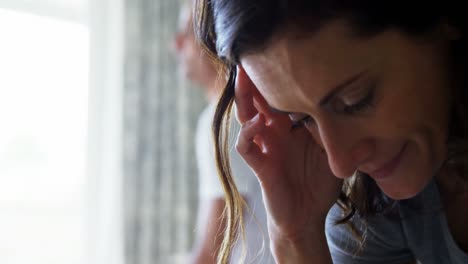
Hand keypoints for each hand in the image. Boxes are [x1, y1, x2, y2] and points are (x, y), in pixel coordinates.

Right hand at [234, 66, 341, 240]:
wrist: (307, 215)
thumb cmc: (320, 183)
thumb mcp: (334, 151)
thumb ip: (339, 131)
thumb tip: (357, 107)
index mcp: (291, 126)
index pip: (281, 96)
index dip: (278, 77)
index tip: (284, 54)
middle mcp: (274, 132)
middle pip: (259, 99)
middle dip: (256, 78)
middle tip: (253, 55)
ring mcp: (265, 146)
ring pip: (246, 116)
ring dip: (245, 98)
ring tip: (245, 78)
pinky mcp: (260, 165)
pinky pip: (246, 146)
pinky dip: (248, 133)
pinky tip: (257, 123)